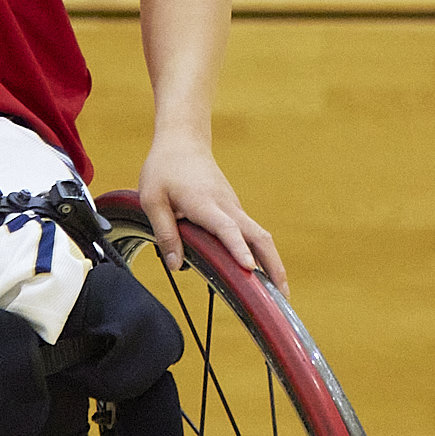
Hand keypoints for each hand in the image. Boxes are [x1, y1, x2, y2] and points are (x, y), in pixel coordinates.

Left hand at [134, 133, 283, 289]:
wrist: (183, 140)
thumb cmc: (164, 168)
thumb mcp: (152, 199)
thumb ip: (165, 232)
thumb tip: (175, 265)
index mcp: (204, 203)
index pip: (226, 229)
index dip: (238, 249)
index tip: (249, 268)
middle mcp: (226, 206)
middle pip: (259, 236)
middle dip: (273, 265)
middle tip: (283, 295)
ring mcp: (234, 206)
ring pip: (259, 235)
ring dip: (271, 262)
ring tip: (279, 292)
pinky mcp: (233, 208)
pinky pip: (251, 232)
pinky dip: (260, 252)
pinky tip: (259, 272)